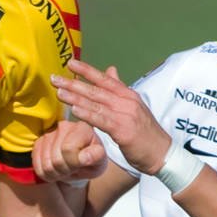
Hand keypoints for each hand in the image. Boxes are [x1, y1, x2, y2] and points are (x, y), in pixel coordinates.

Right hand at [32, 121, 107, 182]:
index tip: (81, 165)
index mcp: (82, 127)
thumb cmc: (93, 159)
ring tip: (65, 170)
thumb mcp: (101, 160)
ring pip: (46, 164)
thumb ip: (97, 156)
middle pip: (56, 159)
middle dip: (65, 171)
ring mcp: (48, 134)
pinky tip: (55, 170)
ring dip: (56, 174)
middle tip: (73, 170)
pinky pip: (36, 165)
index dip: (74, 163)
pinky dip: (46, 174)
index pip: (68, 148)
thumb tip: (84, 157)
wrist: (81, 161)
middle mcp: (63, 126)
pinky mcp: (38, 143)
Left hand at [52, 59, 171, 175]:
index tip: (70, 62)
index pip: (105, 79)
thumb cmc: (145, 133)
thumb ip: (119, 89)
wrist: (162, 153)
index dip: (87, 70)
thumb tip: (110, 70)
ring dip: (76, 96)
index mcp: (128, 95)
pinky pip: (101, 120)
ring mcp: (125, 115)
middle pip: (96, 89)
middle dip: (74, 83)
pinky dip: (87, 113)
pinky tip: (74, 110)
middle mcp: (127, 101)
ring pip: (96, 103)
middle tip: (55, 78)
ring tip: (59, 92)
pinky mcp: (123, 130)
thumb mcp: (134, 107)